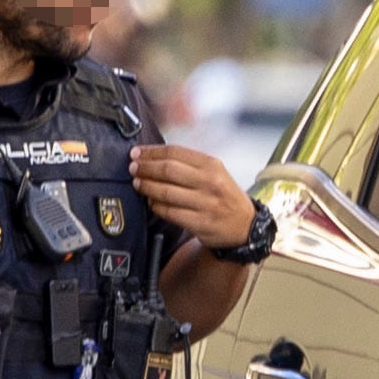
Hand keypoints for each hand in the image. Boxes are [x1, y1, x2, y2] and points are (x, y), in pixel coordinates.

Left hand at [134, 143, 259, 250]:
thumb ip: (189, 164)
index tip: (136, 153)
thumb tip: (153, 157)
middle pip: (168, 170)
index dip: (151, 152)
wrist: (245, 226)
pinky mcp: (200, 223)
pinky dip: (156, 206)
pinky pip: (170, 212)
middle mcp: (210, 183)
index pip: (175, 152)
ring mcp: (206, 204)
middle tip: (133, 168)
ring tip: (137, 183)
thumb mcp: (215, 173)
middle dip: (145, 168)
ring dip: (147, 187)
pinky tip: (151, 202)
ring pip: (166, 192)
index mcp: (212, 165)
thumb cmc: (224, 196)